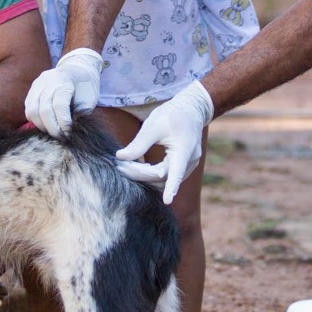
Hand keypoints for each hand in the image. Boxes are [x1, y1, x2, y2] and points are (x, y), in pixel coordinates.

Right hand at [24, 47, 103, 134]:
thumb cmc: (86, 86)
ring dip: (42, 126)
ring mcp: (37, 84)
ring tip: (53, 132)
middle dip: (52, 128)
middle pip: (43, 110)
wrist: (78, 68)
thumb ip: (80, 113)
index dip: (63, 123)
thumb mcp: (89, 99)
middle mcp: (47, 81)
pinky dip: (36, 120)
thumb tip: (71, 131)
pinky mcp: (32, 89)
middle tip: (61, 138)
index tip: (68, 134)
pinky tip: (46, 125)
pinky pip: (28, 109)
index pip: (59, 106)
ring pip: (32, 111)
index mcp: (64, 80)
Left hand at [115, 81, 212, 204]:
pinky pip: (168, 176)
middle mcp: (190, 161)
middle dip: (141, 174)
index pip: (177, 172)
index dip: (172, 188)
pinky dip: (153, 175)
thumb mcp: (154, 125)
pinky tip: (139, 168)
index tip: (168, 201)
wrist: (191, 110)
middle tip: (121, 166)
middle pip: (163, 176)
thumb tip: (120, 157)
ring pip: (165, 179)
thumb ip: (139, 143)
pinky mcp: (184, 166)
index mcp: (185, 149)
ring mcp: (189, 165)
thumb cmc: (172, 115)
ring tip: (127, 167)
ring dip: (147, 177)